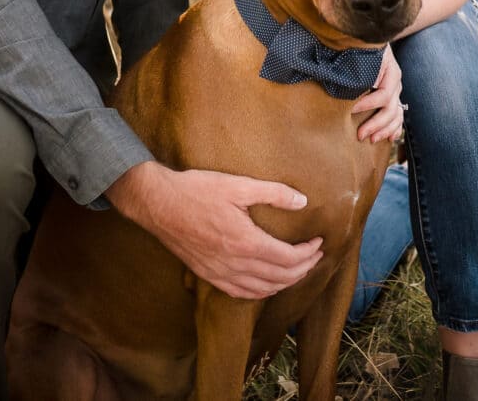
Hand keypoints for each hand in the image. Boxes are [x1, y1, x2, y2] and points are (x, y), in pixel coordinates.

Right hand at [107, 162, 323, 298]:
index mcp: (247, 242)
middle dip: (303, 269)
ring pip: (262, 289)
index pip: (289, 259)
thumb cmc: (197, 190)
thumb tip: (303, 201)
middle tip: (315, 256)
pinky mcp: (208, 275)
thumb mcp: (238, 185)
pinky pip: (241, 293)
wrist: (158, 203)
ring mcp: (220, 273)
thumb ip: (274, 193)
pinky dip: (261, 292)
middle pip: (280, 277)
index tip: (318, 242)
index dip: (309, 253)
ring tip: (298, 270)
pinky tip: (267, 285)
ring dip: (285, 283)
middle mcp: (235, 264)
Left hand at [352, 44, 403, 143]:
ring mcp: (396, 91)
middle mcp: (396, 83)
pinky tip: (390, 138)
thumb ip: (357, 67)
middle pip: (391, 109)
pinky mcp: (393, 97)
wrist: (371, 38)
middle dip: (376, 124)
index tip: (351, 110)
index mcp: (391, 72)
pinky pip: (398, 116)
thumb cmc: (363, 47)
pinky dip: (395, 128)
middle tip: (360, 134)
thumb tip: (343, 83)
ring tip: (371, 139)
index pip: (384, 95)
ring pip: (397, 115)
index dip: (368, 104)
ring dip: (385, 130)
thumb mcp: (362, 53)